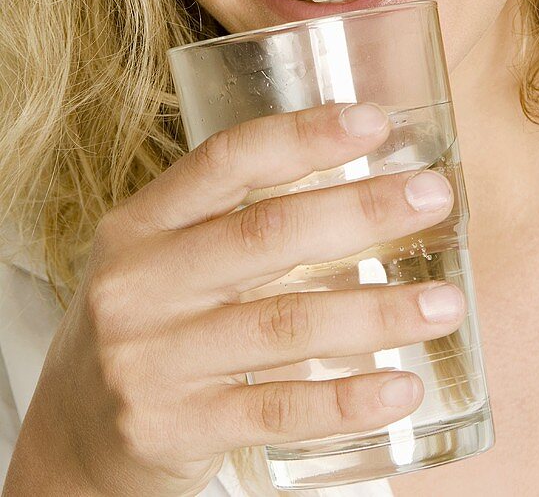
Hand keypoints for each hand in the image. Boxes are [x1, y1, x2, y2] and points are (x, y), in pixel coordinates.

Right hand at [5, 102, 460, 496]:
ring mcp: (155, 360)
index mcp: (141, 224)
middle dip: (361, 210)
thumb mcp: (164, 255)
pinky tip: (402, 386)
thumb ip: (237, 220)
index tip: (375, 122)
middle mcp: (141, 284)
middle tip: (433, 197)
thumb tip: (367, 184)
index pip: (226, 161)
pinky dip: (348, 400)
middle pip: (266, 234)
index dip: (303, 136)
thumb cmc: (149, 320)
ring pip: (285, 324)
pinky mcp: (175, 428)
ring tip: (446, 304)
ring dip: (377, 311)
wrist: (77, 432)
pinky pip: (278, 410)